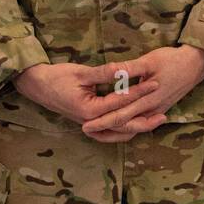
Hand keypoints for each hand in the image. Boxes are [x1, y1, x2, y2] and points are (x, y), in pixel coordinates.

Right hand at [13, 62, 159, 125]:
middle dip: (145, 118)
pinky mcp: (89, 125)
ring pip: (119, 133)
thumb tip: (125, 69)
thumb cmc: (57, 77)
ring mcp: (90, 126)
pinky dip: (125, 131)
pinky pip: (111, 133)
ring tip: (156, 121)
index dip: (140, 92)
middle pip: (124, 125)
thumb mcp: (81, 72)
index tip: (156, 83)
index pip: (121, 102)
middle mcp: (91, 123)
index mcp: (89, 110)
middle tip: (165, 113)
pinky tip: (136, 125)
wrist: (37, 86)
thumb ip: (105, 73)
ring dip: (138, 128)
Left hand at [79, 46, 203, 142]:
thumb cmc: (172, 60)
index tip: (85, 124)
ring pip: (134, 129)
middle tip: (85, 130)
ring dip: (115, 132)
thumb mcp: (149, 61)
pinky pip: (141, 124)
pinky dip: (128, 127)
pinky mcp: (160, 108)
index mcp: (147, 100)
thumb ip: (129, 69)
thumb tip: (111, 72)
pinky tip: (119, 126)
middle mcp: (152, 110)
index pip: (120, 116)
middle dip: (104, 130)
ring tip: (97, 132)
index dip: (102, 121)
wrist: (196, 64)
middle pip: (125, 126)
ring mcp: (157, 111)